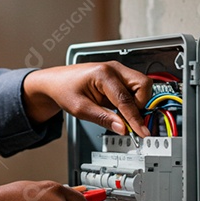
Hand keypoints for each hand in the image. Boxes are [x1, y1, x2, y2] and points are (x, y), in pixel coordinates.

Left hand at [22, 62, 153, 136]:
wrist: (56, 82)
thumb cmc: (64, 90)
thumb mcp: (80, 109)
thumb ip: (103, 119)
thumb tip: (123, 128)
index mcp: (103, 74)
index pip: (126, 99)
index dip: (135, 119)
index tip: (141, 132)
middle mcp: (114, 68)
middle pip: (143, 85)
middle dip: (141, 104)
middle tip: (131, 119)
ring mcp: (118, 70)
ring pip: (142, 85)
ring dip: (138, 102)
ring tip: (123, 113)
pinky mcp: (119, 76)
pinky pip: (135, 88)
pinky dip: (133, 100)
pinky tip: (120, 109)